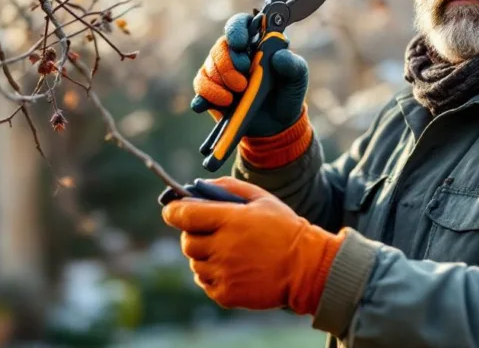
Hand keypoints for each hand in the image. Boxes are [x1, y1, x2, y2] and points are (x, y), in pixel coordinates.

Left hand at [161, 177, 344, 313]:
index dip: (173, 211)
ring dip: (204, 256)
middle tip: (210, 233)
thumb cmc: (284, 228)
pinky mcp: (226, 294)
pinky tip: (232, 268)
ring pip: (195, 263)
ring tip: (228, 252)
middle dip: (193, 235)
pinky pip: (205, 282)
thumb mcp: (261, 198)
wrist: (307, 267)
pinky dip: (212, 275)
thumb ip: (228, 187)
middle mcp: (222, 247)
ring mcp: (223, 273)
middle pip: (186, 242)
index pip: (184, 214)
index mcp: (230, 220)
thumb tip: (198, 186)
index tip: (171, 210)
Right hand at [191, 12, 308, 137]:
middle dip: (228, 65)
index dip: (236, 30)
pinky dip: (205, 95)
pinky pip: (200, 88)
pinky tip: (209, 104)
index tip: (240, 44)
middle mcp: (235, 53)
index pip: (239, 24)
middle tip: (242, 83)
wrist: (277, 125)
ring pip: (208, 68)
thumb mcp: (298, 79)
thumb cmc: (287, 93)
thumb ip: (293, 65)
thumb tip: (279, 55)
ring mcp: (220, 72)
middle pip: (220, 47)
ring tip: (234, 98)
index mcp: (255, 43)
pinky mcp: (211, 91)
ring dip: (219, 84)